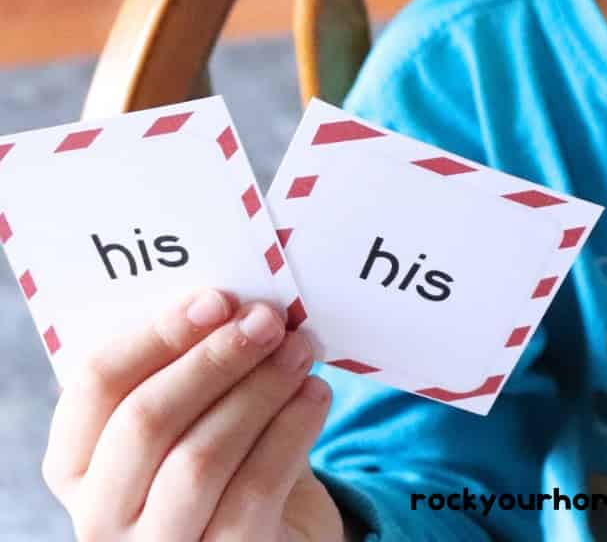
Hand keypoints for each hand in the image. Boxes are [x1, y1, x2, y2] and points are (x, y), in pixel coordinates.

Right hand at [42, 287, 346, 540]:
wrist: (277, 534)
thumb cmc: (231, 459)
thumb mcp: (199, 413)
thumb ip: (197, 364)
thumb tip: (238, 302)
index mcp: (80, 462)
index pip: (94, 387)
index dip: (156, 335)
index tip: (215, 299)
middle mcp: (100, 517)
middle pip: (144, 421)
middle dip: (213, 359)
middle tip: (267, 318)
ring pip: (197, 460)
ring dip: (258, 389)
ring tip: (300, 350)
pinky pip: (252, 492)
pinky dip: (290, 431)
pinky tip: (315, 394)